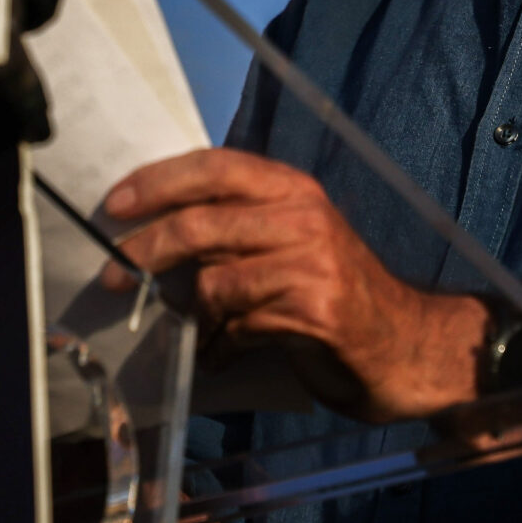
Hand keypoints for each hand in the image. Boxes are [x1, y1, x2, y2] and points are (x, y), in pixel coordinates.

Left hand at [102, 148, 489, 422]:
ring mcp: (313, 264)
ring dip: (191, 314)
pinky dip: (218, 346)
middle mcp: (305, 217)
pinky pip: (238, 327)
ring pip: (215, 281)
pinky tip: (219, 356)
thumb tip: (156, 230)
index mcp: (295, 190)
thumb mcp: (295, 243)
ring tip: (195, 331)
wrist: (410, 348)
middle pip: (202, 222)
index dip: (159, 180)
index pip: (216, 166)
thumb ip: (240, 228)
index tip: (116, 203)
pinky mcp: (315, 312)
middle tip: (111, 272)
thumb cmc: (339, 296)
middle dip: (146, 248)